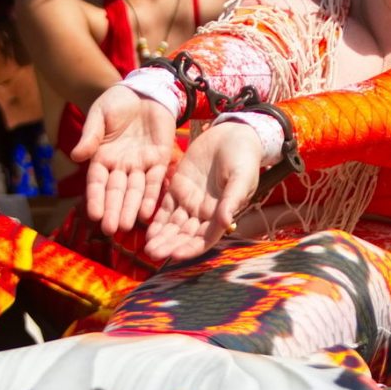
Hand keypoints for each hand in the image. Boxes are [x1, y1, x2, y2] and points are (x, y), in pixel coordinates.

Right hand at [75, 85, 175, 234]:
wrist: (145, 90)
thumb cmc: (117, 102)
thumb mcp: (100, 115)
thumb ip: (91, 136)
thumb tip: (75, 156)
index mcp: (102, 157)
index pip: (97, 182)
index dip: (96, 198)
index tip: (94, 214)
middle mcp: (121, 166)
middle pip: (116, 192)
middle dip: (113, 210)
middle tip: (111, 229)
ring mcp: (141, 164)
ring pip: (136, 191)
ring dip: (131, 208)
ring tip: (127, 226)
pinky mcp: (160, 159)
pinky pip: (156, 180)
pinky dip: (152, 195)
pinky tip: (148, 211)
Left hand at [144, 123, 262, 261]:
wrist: (233, 134)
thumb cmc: (244, 157)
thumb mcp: (241, 177)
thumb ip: (232, 199)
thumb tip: (225, 222)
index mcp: (221, 213)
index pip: (205, 238)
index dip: (191, 248)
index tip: (176, 255)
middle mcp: (204, 213)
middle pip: (185, 235)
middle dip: (170, 245)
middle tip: (152, 253)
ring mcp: (190, 201)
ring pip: (173, 225)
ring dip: (161, 237)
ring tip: (147, 248)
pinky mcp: (177, 188)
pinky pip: (165, 208)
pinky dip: (156, 220)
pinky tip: (147, 230)